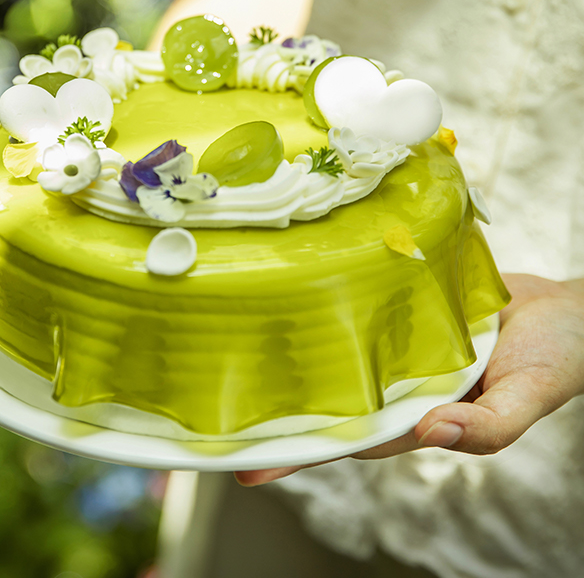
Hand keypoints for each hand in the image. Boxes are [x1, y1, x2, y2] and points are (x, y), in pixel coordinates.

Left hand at [236, 273, 583, 485]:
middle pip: (329, 399)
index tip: (249, 465)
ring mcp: (397, 344)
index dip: (301, 454)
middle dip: (278, 409)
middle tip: (216, 408)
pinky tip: (294, 301)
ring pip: (337, 354)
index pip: (349, 439)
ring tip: (236, 353)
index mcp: (420, 415)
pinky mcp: (401, 307)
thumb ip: (488, 426)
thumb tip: (433, 432)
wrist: (568, 309)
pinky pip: (360, 311)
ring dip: (295, 358)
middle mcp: (398, 382)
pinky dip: (330, 311)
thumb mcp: (529, 396)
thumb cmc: (555, 358)